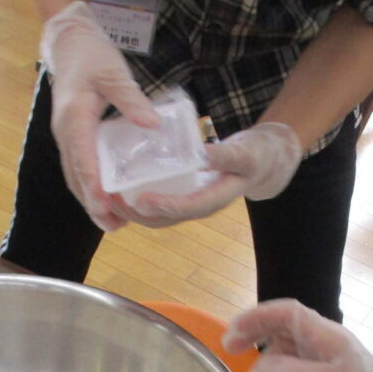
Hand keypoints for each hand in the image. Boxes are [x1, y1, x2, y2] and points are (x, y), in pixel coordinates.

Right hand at [41, 1, 159, 231]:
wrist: (69, 42)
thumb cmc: (91, 55)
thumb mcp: (114, 73)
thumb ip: (132, 100)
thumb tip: (153, 126)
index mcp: (74, 119)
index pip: (84, 161)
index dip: (95, 187)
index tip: (108, 208)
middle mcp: (65, 132)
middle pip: (76, 177)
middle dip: (93, 204)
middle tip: (114, 227)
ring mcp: (66, 136)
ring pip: (75, 176)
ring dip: (91, 201)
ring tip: (113, 223)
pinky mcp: (72, 135)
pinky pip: (79, 167)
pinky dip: (90, 187)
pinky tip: (107, 199)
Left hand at [113, 122, 302, 227]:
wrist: (262, 161)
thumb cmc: (256, 156)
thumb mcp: (245, 153)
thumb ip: (224, 156)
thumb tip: (200, 155)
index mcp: (215, 199)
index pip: (187, 208)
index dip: (164, 206)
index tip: (141, 199)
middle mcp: (200, 207)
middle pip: (165, 218)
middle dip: (137, 213)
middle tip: (113, 199)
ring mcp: (190, 203)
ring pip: (158, 216)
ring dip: (133, 211)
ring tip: (110, 196)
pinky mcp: (183, 196)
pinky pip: (158, 204)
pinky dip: (139, 200)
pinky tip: (123, 187)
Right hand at [222, 299, 372, 371]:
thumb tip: (264, 366)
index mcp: (327, 336)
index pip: (287, 312)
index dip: (256, 317)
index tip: (232, 335)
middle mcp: (325, 341)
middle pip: (282, 329)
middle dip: (255, 339)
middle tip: (231, 353)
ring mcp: (326, 358)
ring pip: (285, 352)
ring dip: (266, 369)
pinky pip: (294, 369)